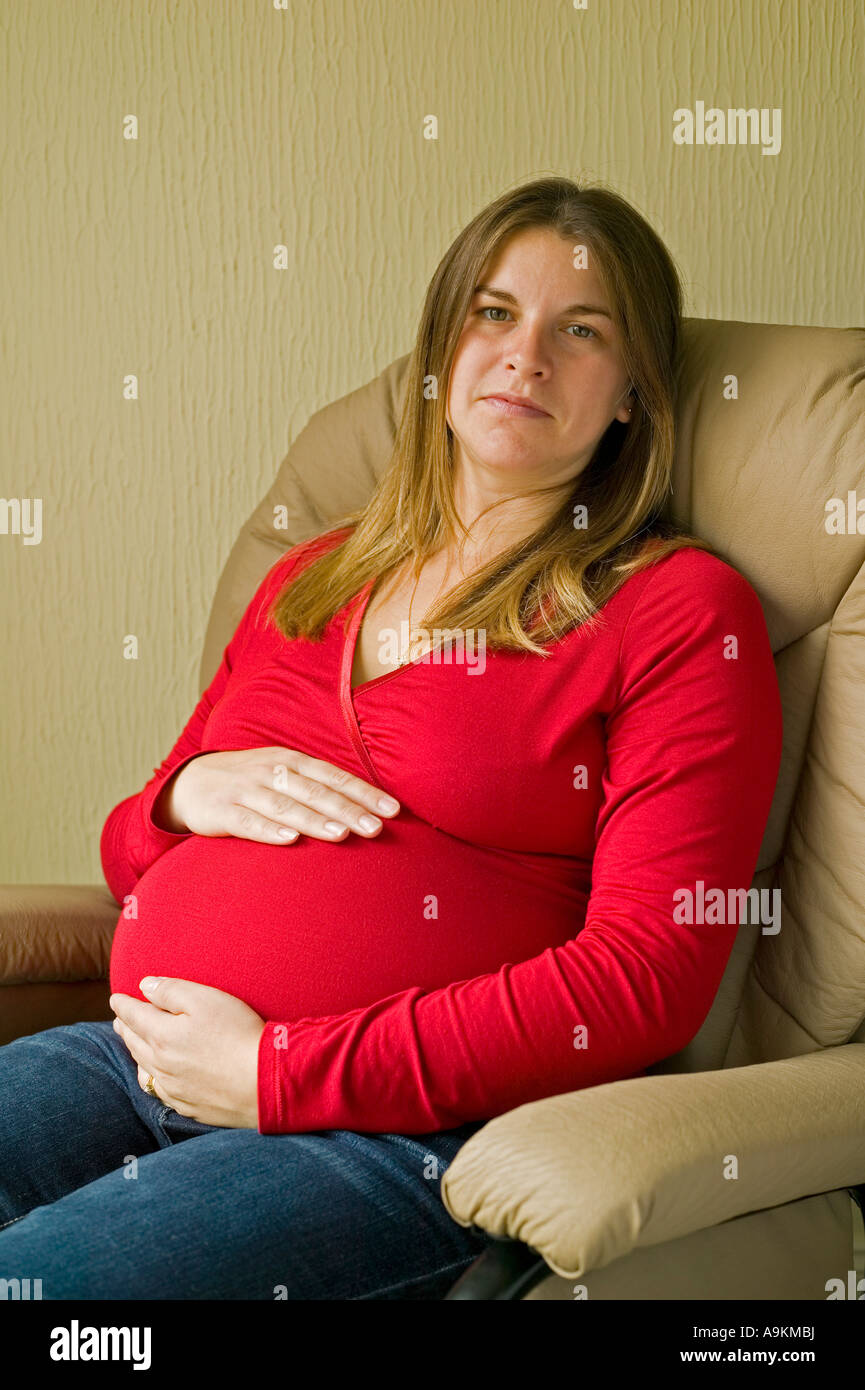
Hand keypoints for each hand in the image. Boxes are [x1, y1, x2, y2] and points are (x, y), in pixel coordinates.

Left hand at [109, 977, 265, 1128]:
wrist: (264, 1083)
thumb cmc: (238, 1033)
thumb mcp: (206, 999)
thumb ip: (172, 990)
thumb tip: (145, 986)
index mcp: (162, 1035)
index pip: (133, 1016)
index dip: (123, 1005)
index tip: (115, 998)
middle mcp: (161, 1063)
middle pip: (135, 1042)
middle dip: (125, 1027)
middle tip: (119, 1019)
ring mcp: (173, 1088)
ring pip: (143, 1068)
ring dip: (134, 1052)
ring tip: (133, 1043)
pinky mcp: (188, 1105)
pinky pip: (158, 1091)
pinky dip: (150, 1078)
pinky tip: (155, 1076)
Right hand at [152, 746, 400, 844]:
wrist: (190, 783)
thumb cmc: (252, 783)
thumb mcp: (283, 774)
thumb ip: (318, 787)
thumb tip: (366, 807)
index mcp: (292, 761)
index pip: (335, 776)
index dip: (364, 793)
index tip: (394, 810)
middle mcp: (272, 772)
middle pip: (316, 792)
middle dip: (348, 810)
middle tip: (377, 828)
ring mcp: (246, 790)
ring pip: (286, 806)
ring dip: (315, 821)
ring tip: (342, 835)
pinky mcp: (223, 811)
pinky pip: (249, 822)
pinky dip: (270, 830)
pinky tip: (291, 840)